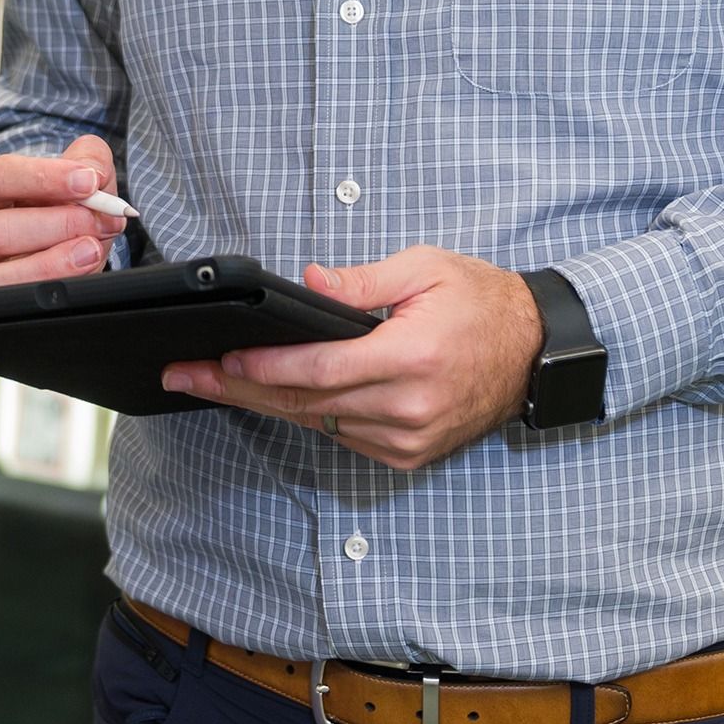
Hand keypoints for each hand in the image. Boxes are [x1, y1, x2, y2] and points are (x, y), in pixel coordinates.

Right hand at [0, 134, 123, 386]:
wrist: (51, 246)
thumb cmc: (56, 209)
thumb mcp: (74, 176)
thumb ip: (88, 162)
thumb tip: (94, 174)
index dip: (44, 178)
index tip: (88, 182)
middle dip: (56, 226)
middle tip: (98, 223)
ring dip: (46, 270)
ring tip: (88, 255)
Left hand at [161, 247, 541, 470]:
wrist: (535, 354)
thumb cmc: (482, 303)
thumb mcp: (426, 269)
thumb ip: (362, 281)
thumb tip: (306, 283)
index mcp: (411, 357)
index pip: (319, 370)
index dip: (264, 367)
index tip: (221, 360)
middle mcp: (408, 407)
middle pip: (306, 404)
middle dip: (240, 389)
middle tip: (187, 377)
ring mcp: (408, 438)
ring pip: (319, 424)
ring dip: (266, 405)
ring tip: (213, 384)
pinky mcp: (409, 454)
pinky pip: (344, 436)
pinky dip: (308, 416)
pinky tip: (272, 398)